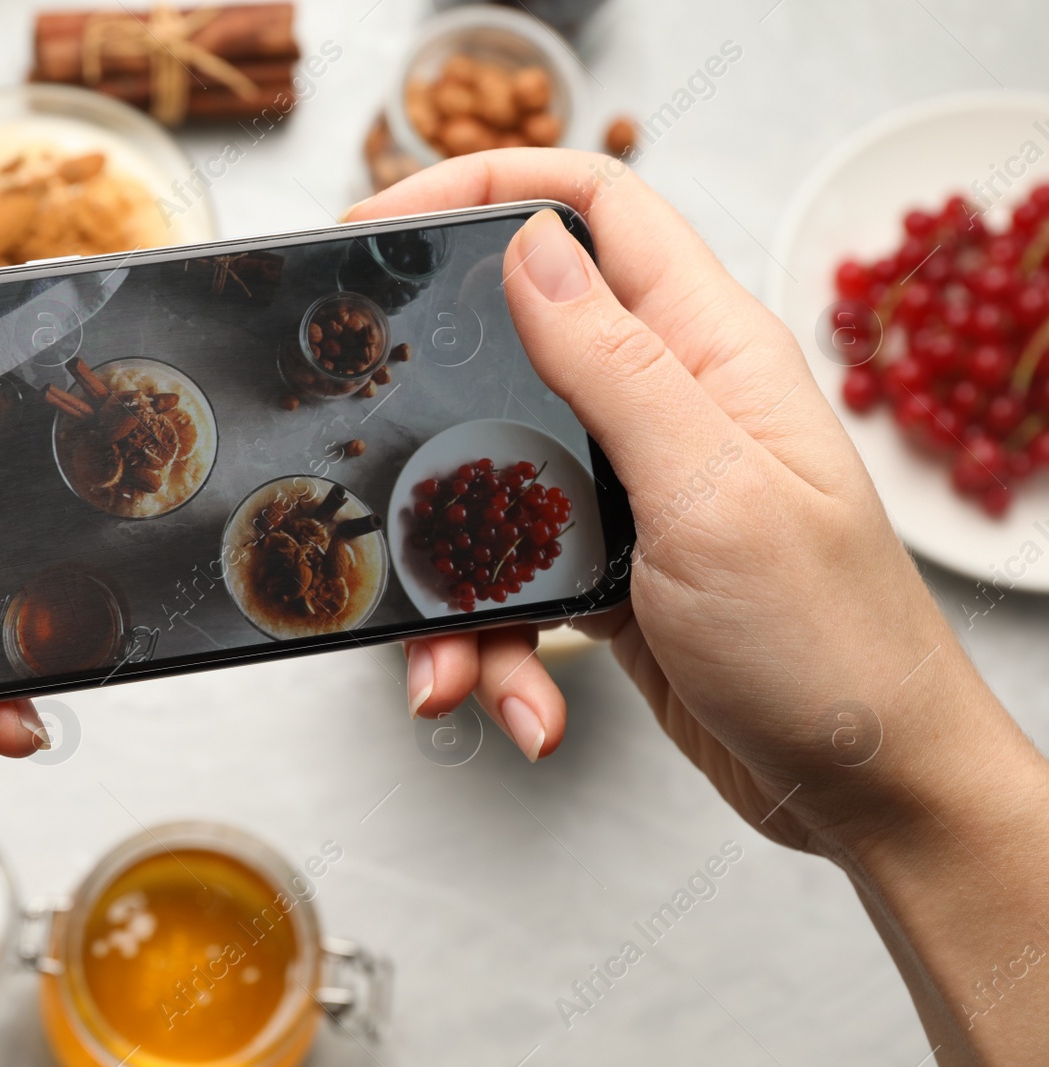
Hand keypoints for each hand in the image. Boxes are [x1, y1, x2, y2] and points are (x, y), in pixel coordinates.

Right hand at [353, 152, 1048, 1061]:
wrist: (867, 791)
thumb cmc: (828, 646)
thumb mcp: (711, 494)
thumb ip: (615, 365)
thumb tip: (530, 243)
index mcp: (707, 351)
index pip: (594, 210)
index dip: (486, 189)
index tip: (382, 226)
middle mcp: (667, 407)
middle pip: (515, 349)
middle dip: (434, 412)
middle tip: (363, 441)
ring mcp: (634, 491)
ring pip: (493, 486)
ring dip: (457, 580)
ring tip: (460, 666)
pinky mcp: (609, 569)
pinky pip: (510, 578)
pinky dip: (492, 646)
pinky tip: (518, 701)